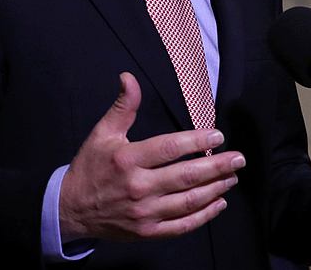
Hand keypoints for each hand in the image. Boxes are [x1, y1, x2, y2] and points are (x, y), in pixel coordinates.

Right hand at [59, 72, 244, 241]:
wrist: (71, 208)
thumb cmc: (90, 167)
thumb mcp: (102, 133)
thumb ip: (123, 107)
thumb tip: (129, 77)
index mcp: (127, 160)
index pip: (169, 148)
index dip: (196, 141)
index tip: (217, 135)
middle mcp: (138, 187)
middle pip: (186, 176)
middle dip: (217, 166)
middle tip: (239, 158)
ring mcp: (145, 212)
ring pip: (189, 201)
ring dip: (215, 189)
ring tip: (232, 177)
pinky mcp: (148, 232)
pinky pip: (182, 225)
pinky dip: (203, 216)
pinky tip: (218, 203)